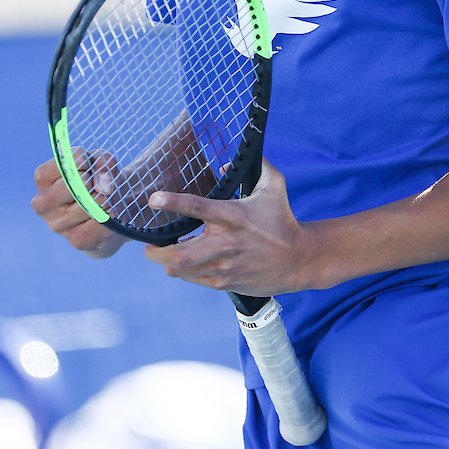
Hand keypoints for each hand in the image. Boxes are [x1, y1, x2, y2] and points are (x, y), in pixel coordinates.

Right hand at [32, 157, 126, 259]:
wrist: (111, 212)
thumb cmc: (98, 180)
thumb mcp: (100, 161)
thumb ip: (102, 162)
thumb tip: (104, 185)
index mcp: (43, 178)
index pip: (65, 163)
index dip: (84, 160)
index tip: (91, 165)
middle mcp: (42, 203)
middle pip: (74, 184)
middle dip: (95, 181)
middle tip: (101, 185)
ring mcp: (57, 225)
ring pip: (88, 204)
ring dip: (106, 198)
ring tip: (108, 199)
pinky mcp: (76, 240)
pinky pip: (99, 223)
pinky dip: (111, 215)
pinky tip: (110, 213)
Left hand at [144, 158, 318, 296]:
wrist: (300, 259)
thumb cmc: (283, 220)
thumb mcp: (274, 186)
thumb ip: (257, 166)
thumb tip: (224, 164)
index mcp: (232, 216)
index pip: (195, 207)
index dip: (171, 202)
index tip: (153, 199)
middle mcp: (225, 243)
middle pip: (178, 255)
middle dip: (155, 252)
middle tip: (148, 247)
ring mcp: (223, 267)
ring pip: (181, 271)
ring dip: (168, 263)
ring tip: (164, 255)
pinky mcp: (225, 283)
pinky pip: (193, 280)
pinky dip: (185, 272)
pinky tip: (187, 264)